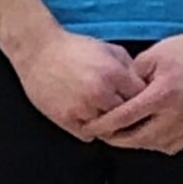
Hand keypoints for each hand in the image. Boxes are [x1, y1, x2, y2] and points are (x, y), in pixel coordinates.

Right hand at [8, 25, 141, 135]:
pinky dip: (91, 130)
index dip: (142, 99)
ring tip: (106, 116)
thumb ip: (129, 67)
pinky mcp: (66, 119)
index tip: (140, 100)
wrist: (37, 50)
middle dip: (127, 114)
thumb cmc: (74, 48)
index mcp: (113, 74)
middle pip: (126, 116)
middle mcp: (100, 93)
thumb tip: (145, 84)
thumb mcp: (107, 49)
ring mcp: (82, 108)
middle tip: (125, 113)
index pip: (141, 98)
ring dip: (109, 125)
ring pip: (108, 129)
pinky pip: (88, 135)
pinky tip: (90, 119)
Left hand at [87, 26, 182, 155]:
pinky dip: (156, 143)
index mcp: (162, 94)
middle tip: (103, 134)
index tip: (90, 128)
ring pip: (155, 145)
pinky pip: (172, 146)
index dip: (104, 126)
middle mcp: (177, 114)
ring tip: (124, 134)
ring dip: (136, 142)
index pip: (125, 118)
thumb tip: (114, 96)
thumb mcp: (151, 56)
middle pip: (138, 138)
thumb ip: (130, 78)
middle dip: (117, 139)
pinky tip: (148, 134)